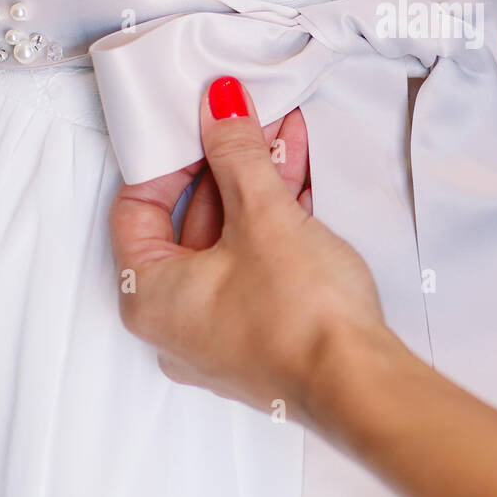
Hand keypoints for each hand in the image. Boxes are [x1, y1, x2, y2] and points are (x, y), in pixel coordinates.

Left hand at [110, 78, 382, 423]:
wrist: (360, 385)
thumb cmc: (299, 318)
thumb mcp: (262, 214)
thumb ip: (237, 153)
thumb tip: (220, 112)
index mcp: (150, 296)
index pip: (137, 207)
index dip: (171, 159)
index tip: (203, 128)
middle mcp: (176, 322)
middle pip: (188, 222)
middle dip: (227, 166)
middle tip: (251, 125)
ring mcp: (220, 333)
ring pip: (228, 242)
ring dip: (257, 188)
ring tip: (287, 143)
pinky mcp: (262, 336)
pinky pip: (256, 265)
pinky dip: (274, 224)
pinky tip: (302, 186)